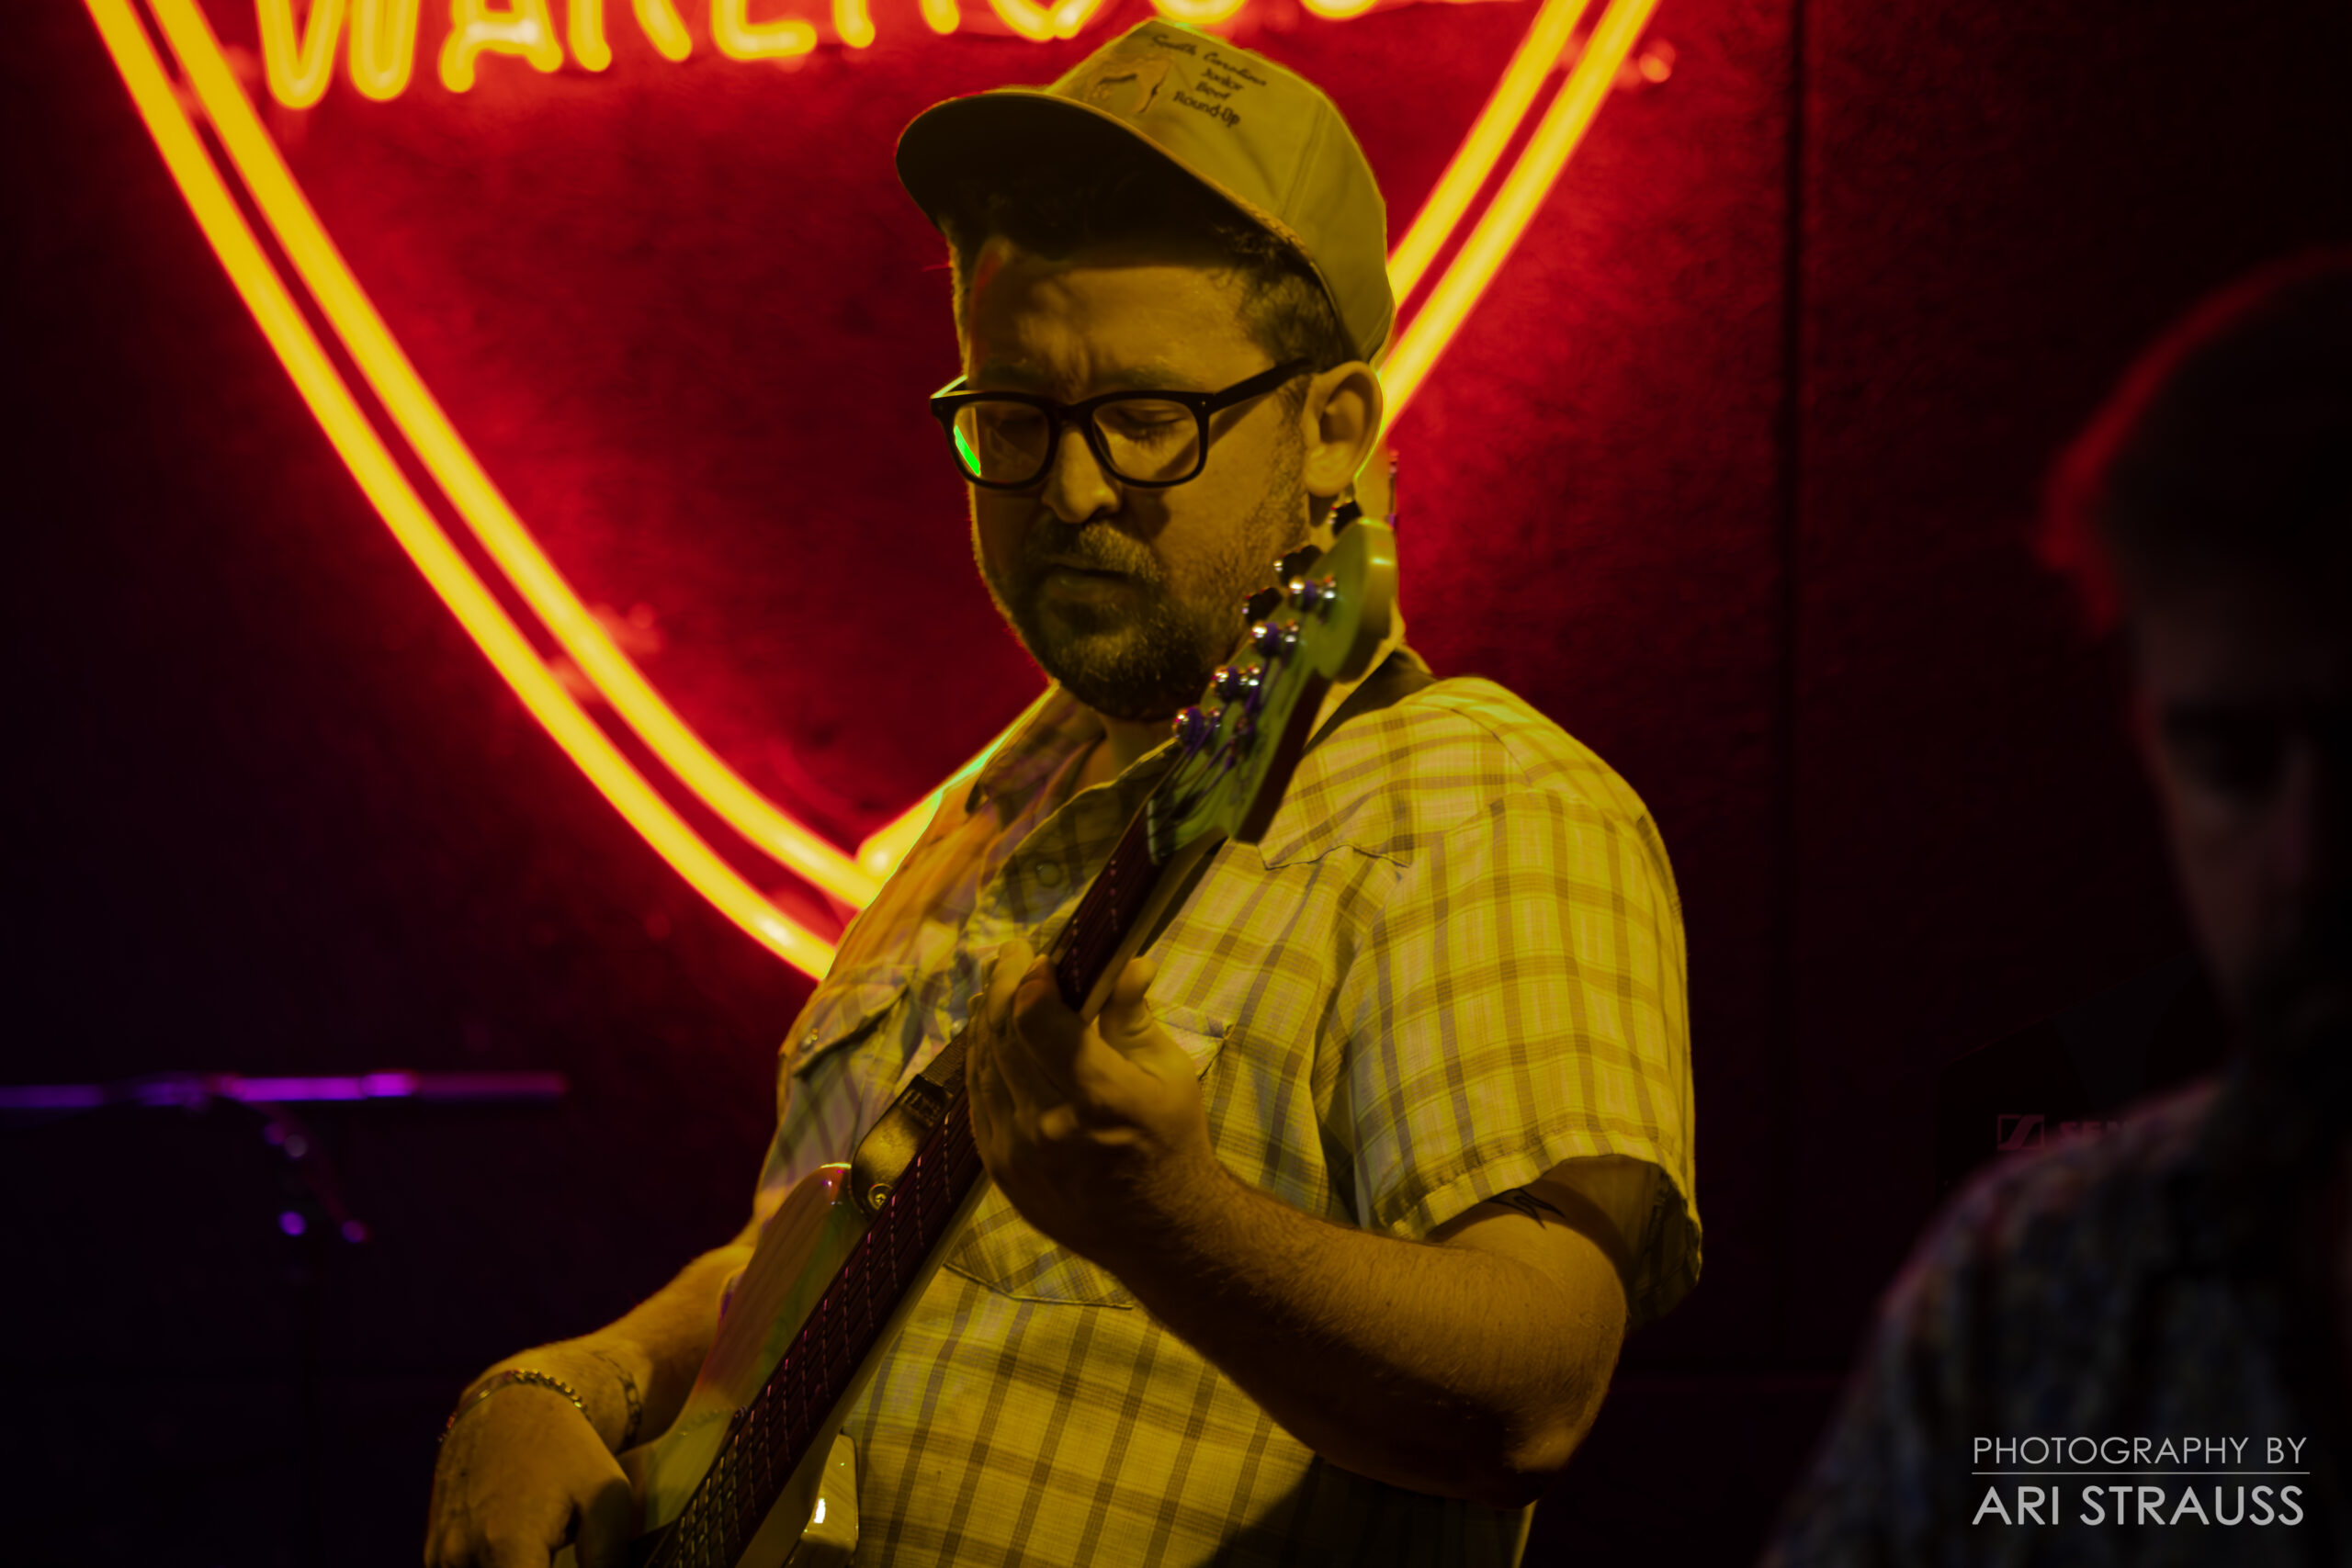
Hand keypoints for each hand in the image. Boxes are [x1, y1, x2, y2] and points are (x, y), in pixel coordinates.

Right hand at [424, 1375, 631, 1567]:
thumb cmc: (569, 1451)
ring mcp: (441, 1557)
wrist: (512, 1405)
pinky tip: (522, 1557)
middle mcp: (462, 1556)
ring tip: (543, 1553)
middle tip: (557, 1558)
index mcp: (506, 1546)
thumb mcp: (606, 1496)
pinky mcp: (433, 1554)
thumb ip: (608, 1559)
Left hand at [966, 938, 1225, 1264]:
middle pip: (1003, 1035)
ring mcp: (1017, 1152)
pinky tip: (991, 1035)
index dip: (1030, 979)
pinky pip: (977, 1099)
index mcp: (1099, 1097)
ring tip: (999, 986)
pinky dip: (981, 1059)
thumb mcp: (1168, 1073)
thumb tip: (1129, 958)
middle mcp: (1050, 1125)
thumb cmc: (1171, 1141)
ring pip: (981, 1064)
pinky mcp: (999, 1170)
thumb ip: (1134, 1015)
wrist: (1160, 1231)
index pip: (1038, 1021)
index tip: (1038, 955)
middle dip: (1004, 984)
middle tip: (1012, 954)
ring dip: (986, 1017)